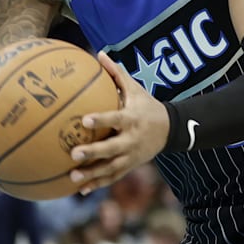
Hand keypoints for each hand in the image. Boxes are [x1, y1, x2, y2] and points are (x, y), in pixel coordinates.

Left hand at [68, 52, 170, 193]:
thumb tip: (99, 54)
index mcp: (131, 119)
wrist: (170, 129)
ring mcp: (131, 155)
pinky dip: (98, 184)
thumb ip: (116, 74)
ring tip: (73, 178)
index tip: (84, 120)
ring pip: (111, 168)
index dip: (101, 120)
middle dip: (93, 153)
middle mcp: (131, 139)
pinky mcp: (130, 166)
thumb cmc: (146, 105)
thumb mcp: (135, 89)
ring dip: (92, 174)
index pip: (115, 119)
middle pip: (112, 148)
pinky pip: (113, 177)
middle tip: (73, 153)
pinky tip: (81, 189)